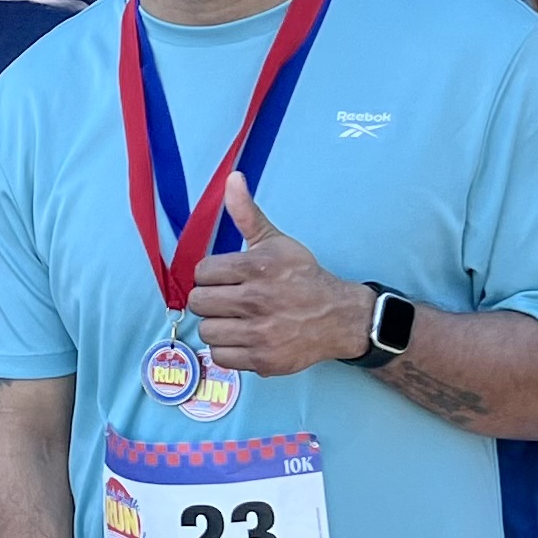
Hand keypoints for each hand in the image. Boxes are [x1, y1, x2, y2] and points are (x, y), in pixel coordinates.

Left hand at [190, 177, 366, 377]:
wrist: (338, 317)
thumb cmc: (303, 277)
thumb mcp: (276, 242)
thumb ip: (247, 213)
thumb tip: (232, 178)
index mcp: (256, 267)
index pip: (202, 272)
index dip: (210, 275)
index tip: (225, 278)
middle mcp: (256, 300)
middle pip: (199, 302)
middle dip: (209, 299)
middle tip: (226, 299)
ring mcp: (259, 333)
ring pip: (206, 331)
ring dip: (217, 325)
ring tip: (234, 319)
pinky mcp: (262, 359)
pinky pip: (220, 356)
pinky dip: (226, 349)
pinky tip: (241, 337)